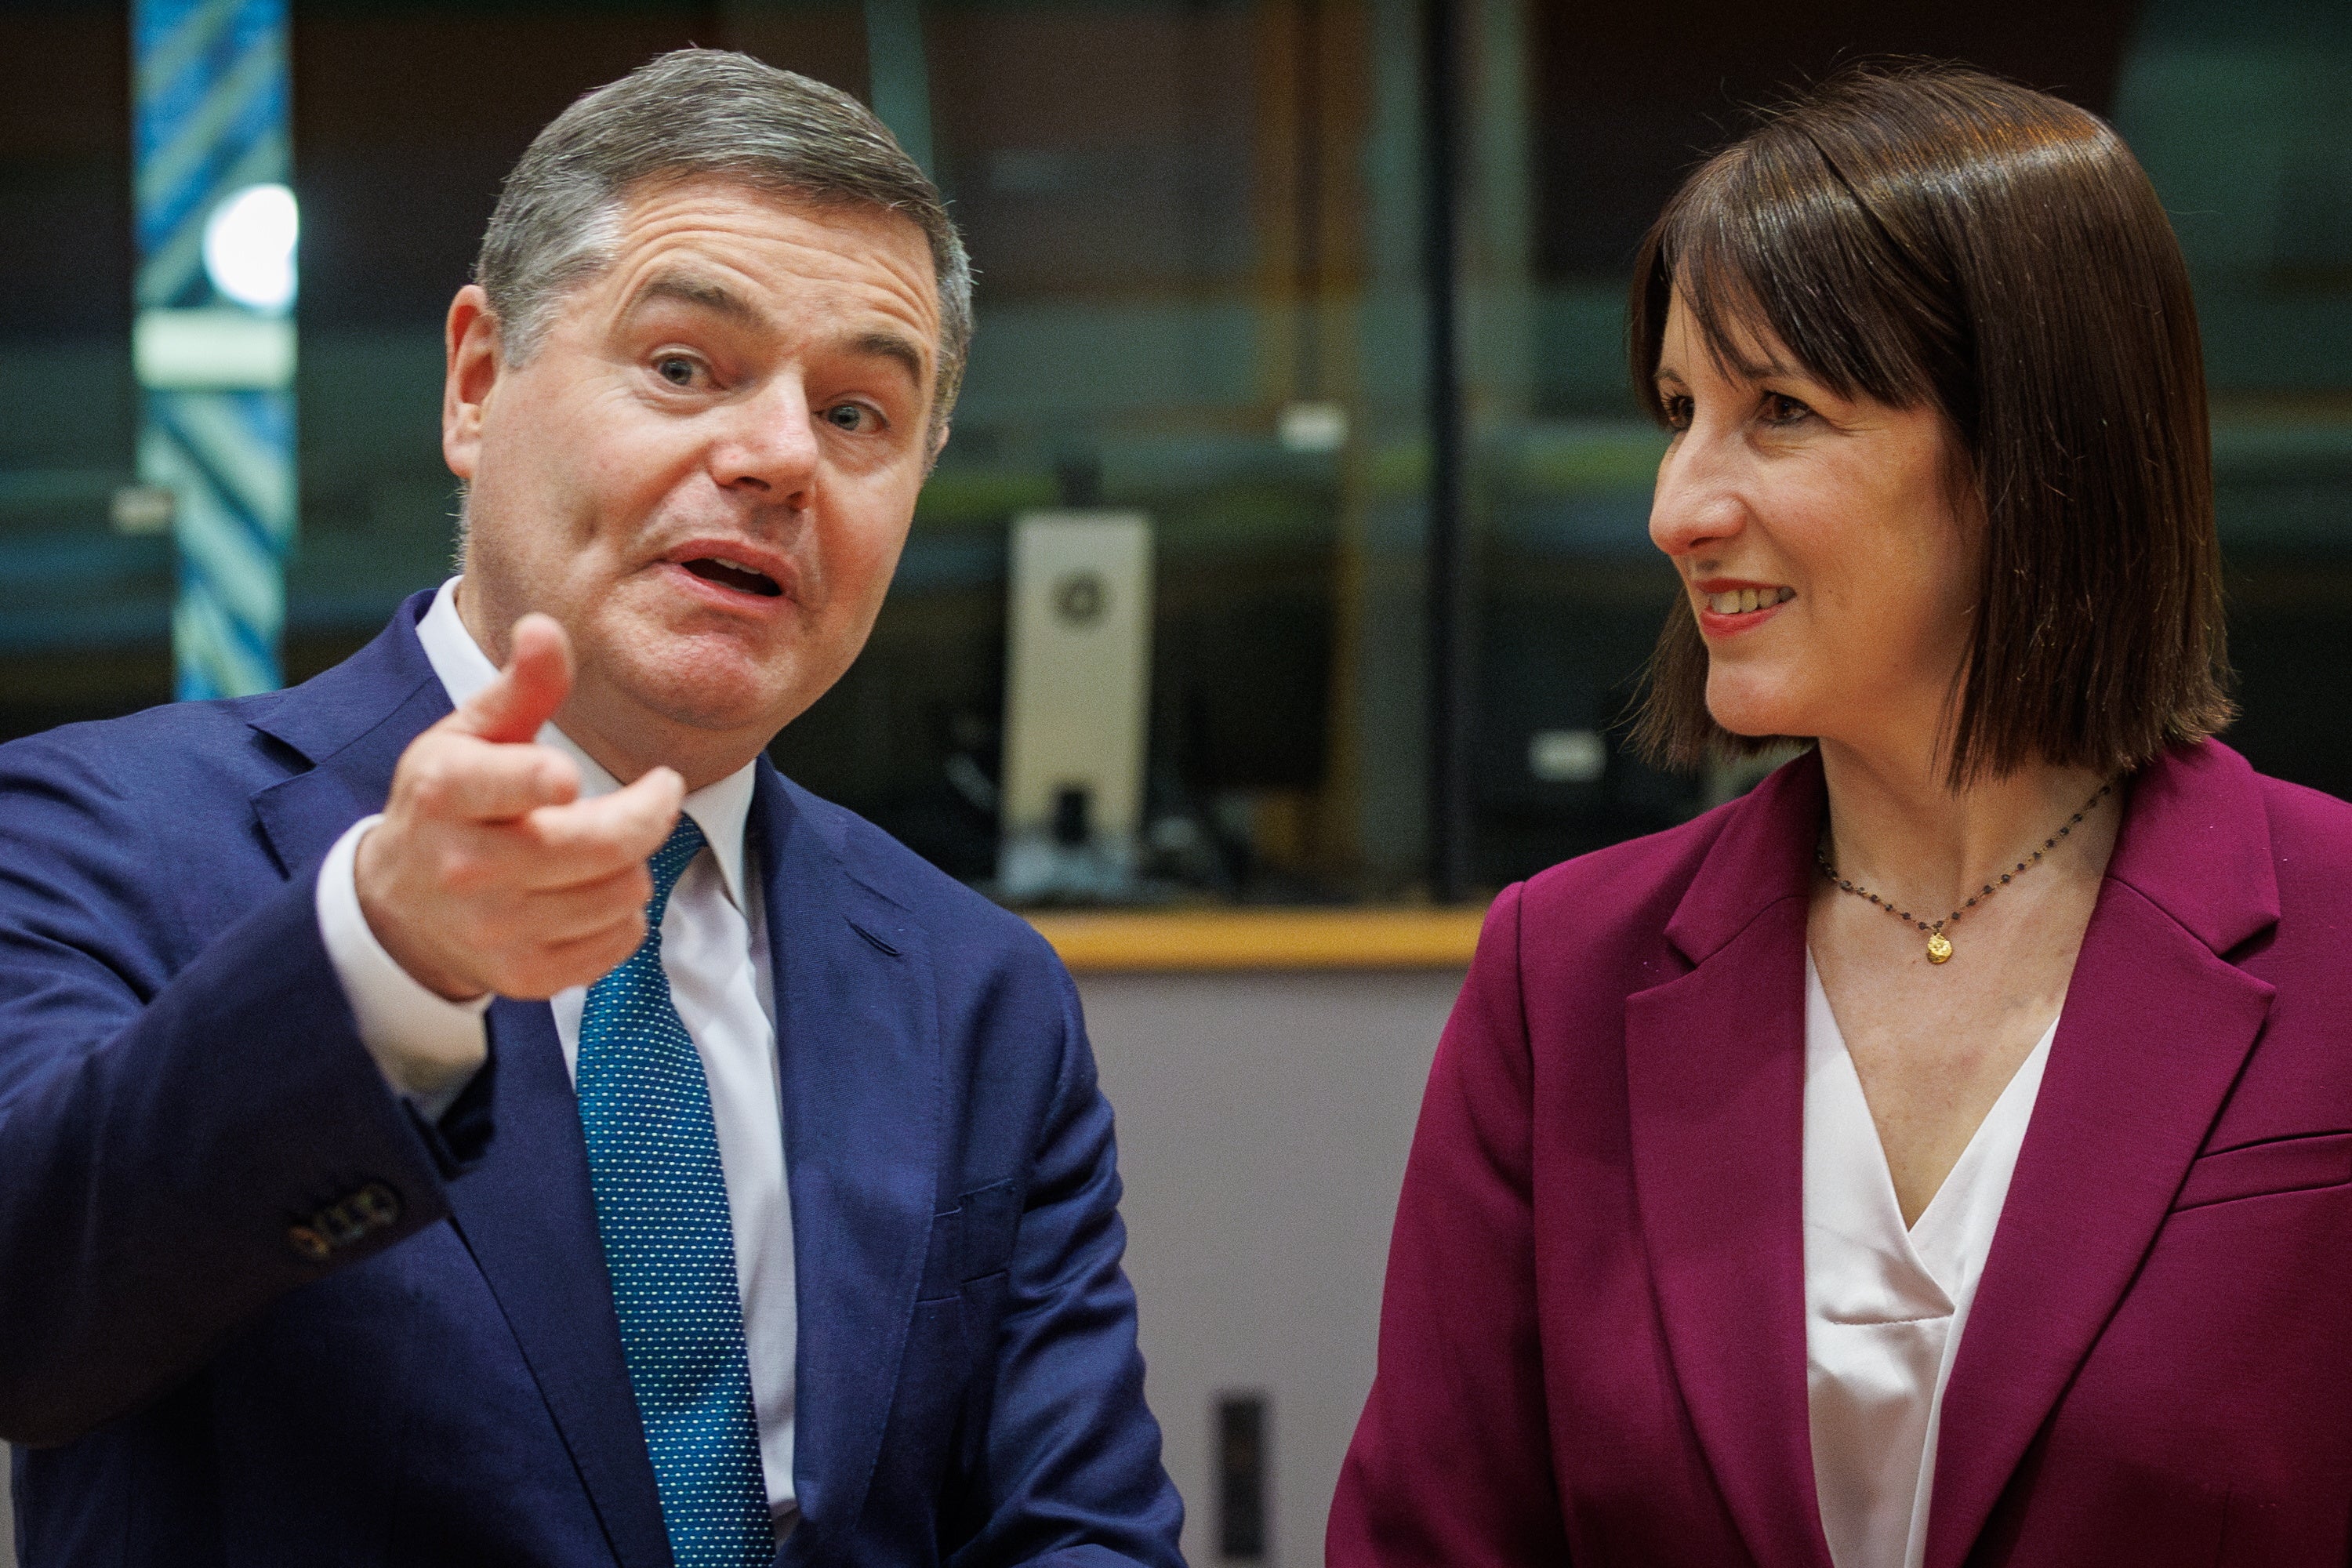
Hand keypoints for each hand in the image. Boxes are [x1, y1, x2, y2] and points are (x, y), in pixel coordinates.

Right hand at [354, 614, 684, 1000]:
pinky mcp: (525, 976)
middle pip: (602, 846)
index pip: (512, 785)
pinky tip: (594, 890)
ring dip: (634, 863)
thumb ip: (520, 684)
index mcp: (444, 792)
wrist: (400, 905)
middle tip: (661, 790)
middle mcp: (463, 866)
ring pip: (622, 892)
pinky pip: (619, 942)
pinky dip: (624, 914)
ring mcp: (494, 929)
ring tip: (608, 843)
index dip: (544, 779)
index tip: (570, 776)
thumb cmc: (451, 802)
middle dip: (650, 812)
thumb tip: (547, 627)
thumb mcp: (470, 734)